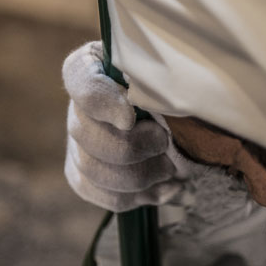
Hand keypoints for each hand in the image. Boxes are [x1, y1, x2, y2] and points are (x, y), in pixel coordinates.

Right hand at [62, 41, 182, 211]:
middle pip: (85, 135)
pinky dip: (141, 197)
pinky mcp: (88, 177)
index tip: (130, 117)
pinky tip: (169, 188)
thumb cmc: (177, 87)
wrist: (186, 119)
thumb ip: (160, 76)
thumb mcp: (171, 70)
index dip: (102, 103)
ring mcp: (79, 145)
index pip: (80, 81)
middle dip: (132, 147)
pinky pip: (104, 195)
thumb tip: (151, 107)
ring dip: (141, 175)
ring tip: (170, 168)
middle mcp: (78, 107)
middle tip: (165, 143)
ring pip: (94, 171)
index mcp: (92, 67)